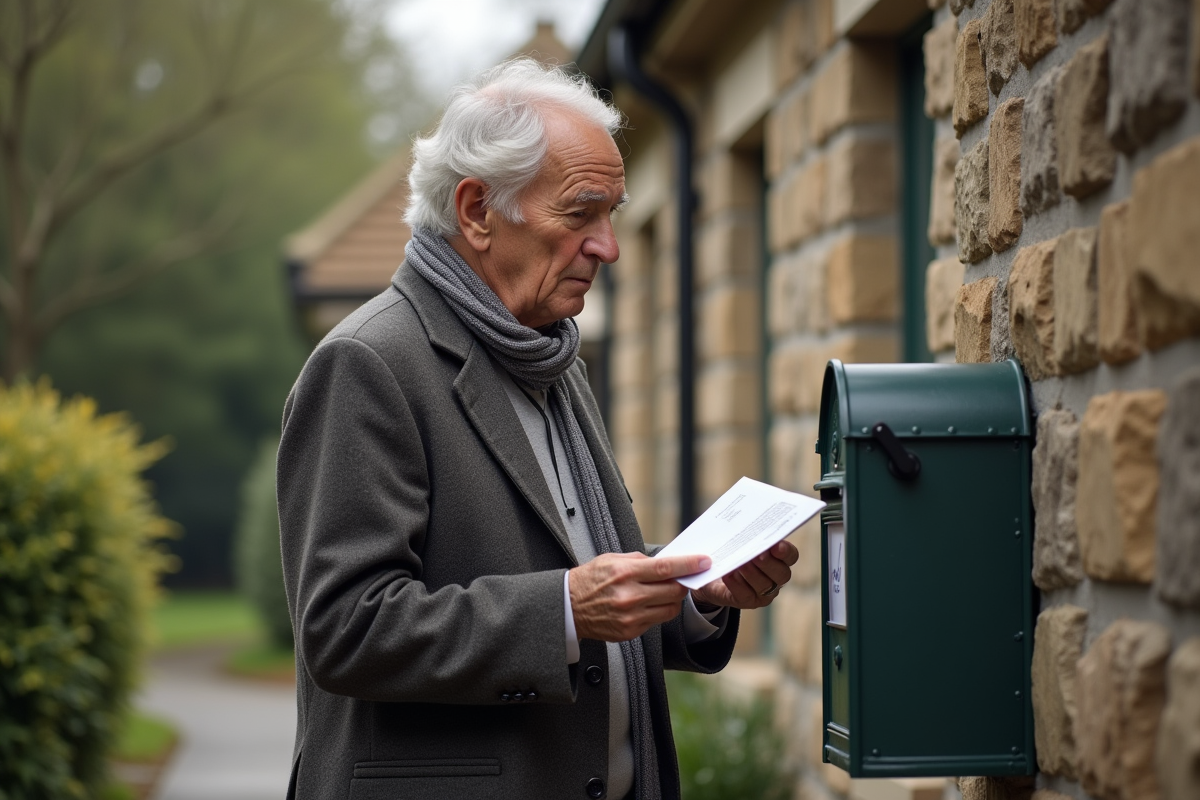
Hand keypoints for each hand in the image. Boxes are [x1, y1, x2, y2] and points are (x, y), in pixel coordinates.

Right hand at [569, 552, 711, 641]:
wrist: (569, 607)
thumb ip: (639, 560)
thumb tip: (665, 561)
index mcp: (625, 573)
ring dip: (672, 599)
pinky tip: (647, 604)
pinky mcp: (630, 631)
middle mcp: (630, 596)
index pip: (666, 568)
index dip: (688, 565)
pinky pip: (657, 621)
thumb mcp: (611, 560)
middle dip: (682, 583)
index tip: (703, 561)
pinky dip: (658, 611)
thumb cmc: (590, 580)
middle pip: (673, 591)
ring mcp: (631, 616)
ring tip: (663, 592)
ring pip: (670, 609)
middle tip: (683, 577)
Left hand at [689, 540, 798, 609]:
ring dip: (751, 573)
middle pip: (781, 573)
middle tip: (756, 555)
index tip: (776, 545)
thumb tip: (737, 530)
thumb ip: (742, 534)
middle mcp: (775, 577)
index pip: (791, 556)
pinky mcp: (747, 602)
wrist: (712, 571)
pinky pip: (745, 595)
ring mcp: (763, 592)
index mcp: (779, 559)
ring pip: (764, 585)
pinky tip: (728, 574)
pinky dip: (736, 584)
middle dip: (768, 563)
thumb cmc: (730, 550)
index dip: (786, 552)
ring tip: (739, 564)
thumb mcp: (736, 539)